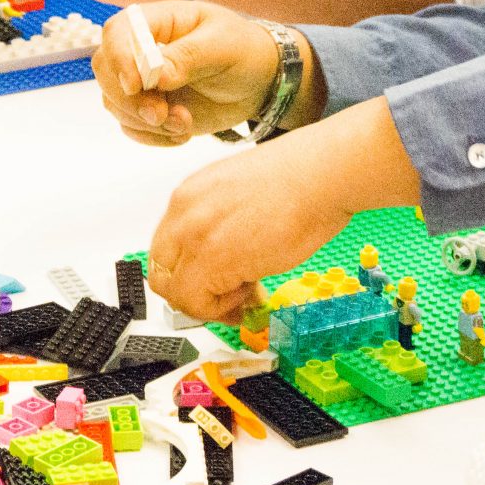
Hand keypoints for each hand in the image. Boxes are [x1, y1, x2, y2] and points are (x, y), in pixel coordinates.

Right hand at [93, 1, 278, 145]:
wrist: (257, 82)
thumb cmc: (243, 51)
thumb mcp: (224, 47)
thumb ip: (190, 57)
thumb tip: (157, 76)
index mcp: (157, 22)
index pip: (118, 31)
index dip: (119, 57)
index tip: (135, 86)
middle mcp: (141, 50)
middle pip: (105, 69)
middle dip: (128, 99)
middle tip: (161, 115)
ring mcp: (142, 82)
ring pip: (114, 102)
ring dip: (145, 122)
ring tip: (184, 124)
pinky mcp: (147, 109)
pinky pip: (131, 126)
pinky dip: (153, 137)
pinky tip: (182, 132)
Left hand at [144, 127, 363, 321]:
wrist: (321, 175)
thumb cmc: (300, 178)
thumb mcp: (241, 195)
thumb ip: (221, 225)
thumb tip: (226, 256)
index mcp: (189, 195)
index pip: (167, 249)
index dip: (191, 272)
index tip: (216, 281)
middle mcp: (183, 213)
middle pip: (162, 273)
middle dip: (193, 292)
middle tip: (227, 297)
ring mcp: (194, 236)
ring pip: (175, 292)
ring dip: (208, 302)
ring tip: (247, 291)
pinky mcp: (212, 260)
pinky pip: (196, 302)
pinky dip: (221, 309)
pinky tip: (252, 290)